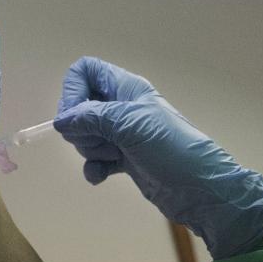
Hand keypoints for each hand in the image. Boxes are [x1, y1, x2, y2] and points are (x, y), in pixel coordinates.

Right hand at [53, 56, 262, 258]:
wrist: (201, 191)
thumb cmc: (173, 149)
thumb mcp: (132, 126)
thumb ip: (93, 117)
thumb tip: (61, 120)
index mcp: (127, 88)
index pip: (86, 70)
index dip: (73, 89)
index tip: (73, 115)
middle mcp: (122, 107)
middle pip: (80, 106)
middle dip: (81, 127)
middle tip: (102, 140)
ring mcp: (122, 134)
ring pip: (85, 134)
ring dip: (90, 149)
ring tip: (114, 157)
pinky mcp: (124, 158)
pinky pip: (94, 158)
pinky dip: (94, 167)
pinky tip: (102, 176)